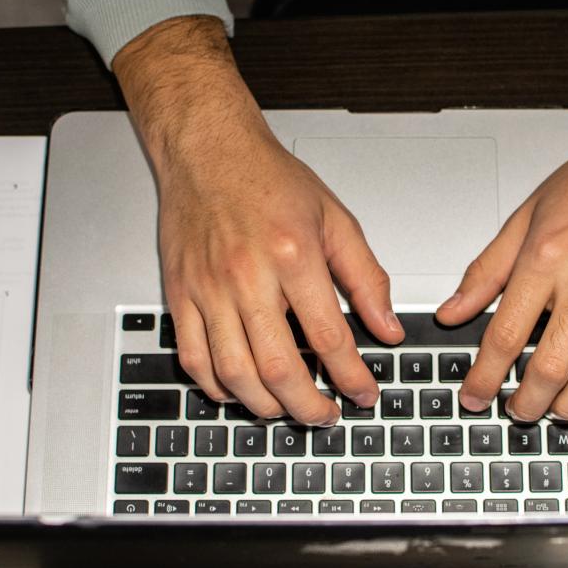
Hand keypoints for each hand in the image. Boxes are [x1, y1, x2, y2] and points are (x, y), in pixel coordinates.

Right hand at [113, 16, 403, 424]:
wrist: (208, 151)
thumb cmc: (268, 180)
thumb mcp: (335, 219)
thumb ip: (365, 277)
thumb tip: (387, 328)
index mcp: (293, 255)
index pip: (329, 336)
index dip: (351, 377)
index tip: (363, 394)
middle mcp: (247, 276)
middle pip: (279, 368)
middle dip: (308, 406)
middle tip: (326, 416)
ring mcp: (208, 289)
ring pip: (233, 373)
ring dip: (264, 406)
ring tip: (288, 409)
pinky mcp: (179, 294)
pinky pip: (192, 358)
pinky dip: (216, 386)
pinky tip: (238, 391)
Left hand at [437, 74, 567, 421]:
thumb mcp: (524, 219)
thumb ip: (486, 271)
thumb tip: (453, 311)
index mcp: (545, 260)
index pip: (504, 336)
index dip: (483, 377)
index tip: (474, 397)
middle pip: (548, 366)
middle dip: (524, 402)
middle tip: (514, 411)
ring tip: (553, 411)